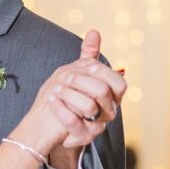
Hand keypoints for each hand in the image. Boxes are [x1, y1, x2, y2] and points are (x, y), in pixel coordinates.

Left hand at [42, 30, 126, 168]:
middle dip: (81, 81)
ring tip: (54, 90)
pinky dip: (61, 110)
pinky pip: (75, 123)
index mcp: (111, 96)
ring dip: (69, 95)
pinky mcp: (84, 137)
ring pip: (90, 107)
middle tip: (63, 77)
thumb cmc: (69, 97)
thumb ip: (89, 56)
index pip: (119, 83)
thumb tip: (94, 31)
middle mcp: (109, 111)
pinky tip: (50, 101)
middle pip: (103, 92)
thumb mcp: (78, 73)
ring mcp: (98, 126)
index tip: (84, 66)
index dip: (102, 72)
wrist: (52, 124)